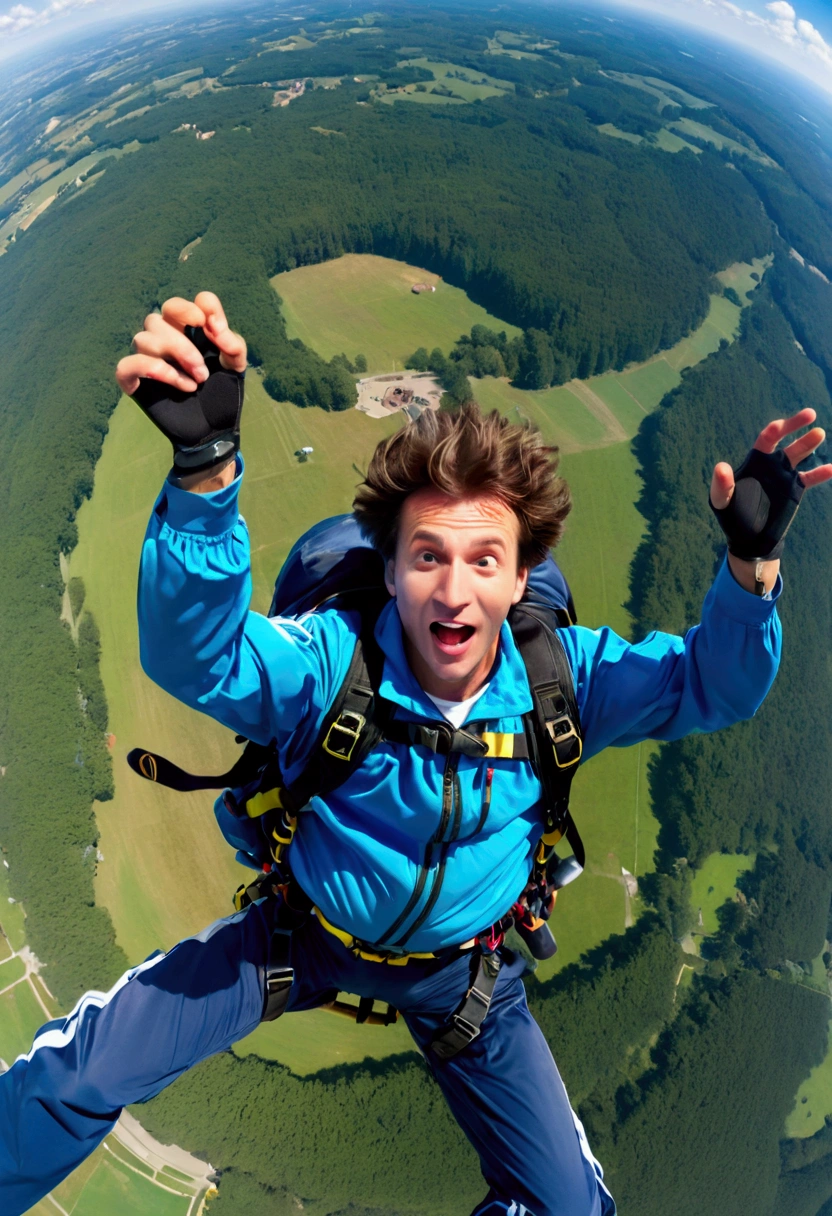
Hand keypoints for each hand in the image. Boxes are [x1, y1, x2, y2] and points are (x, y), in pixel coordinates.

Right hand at [116, 293, 246, 487]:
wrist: (213, 430)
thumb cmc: (222, 395)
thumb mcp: (236, 369)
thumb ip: (233, 344)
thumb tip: (215, 328)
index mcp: (190, 330)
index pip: (189, 302)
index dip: (202, 308)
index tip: (217, 329)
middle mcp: (165, 338)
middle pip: (161, 316)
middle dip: (185, 344)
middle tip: (203, 372)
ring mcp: (148, 358)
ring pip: (144, 338)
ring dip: (174, 360)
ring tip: (195, 383)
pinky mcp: (134, 380)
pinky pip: (128, 364)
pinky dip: (152, 369)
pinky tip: (177, 384)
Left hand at [710, 408, 831, 593]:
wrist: (748, 537)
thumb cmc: (731, 515)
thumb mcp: (721, 500)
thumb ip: (722, 484)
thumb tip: (721, 467)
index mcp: (754, 462)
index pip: (766, 439)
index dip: (776, 430)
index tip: (782, 424)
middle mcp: (770, 465)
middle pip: (786, 442)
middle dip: (797, 426)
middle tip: (811, 413)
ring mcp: (784, 476)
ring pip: (799, 455)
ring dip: (809, 444)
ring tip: (819, 433)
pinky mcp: (794, 490)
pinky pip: (810, 478)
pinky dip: (821, 473)